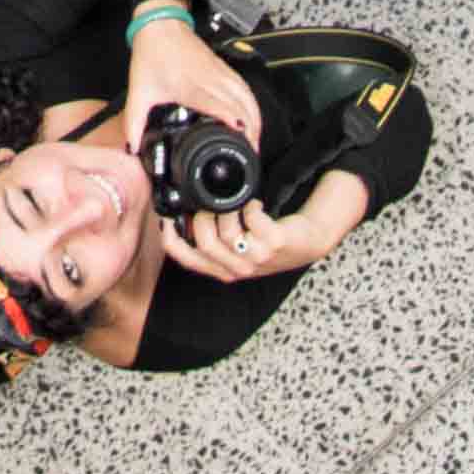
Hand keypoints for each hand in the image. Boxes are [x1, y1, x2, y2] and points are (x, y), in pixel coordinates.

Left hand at [120, 15, 261, 165]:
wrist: (160, 24)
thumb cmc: (151, 54)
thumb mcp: (139, 92)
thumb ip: (134, 122)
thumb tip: (132, 147)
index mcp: (189, 85)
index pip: (217, 104)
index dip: (232, 119)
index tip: (242, 135)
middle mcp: (209, 79)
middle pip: (239, 104)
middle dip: (250, 129)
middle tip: (251, 151)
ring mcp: (219, 72)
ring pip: (246, 95)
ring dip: (255, 118)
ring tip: (256, 140)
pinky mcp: (223, 67)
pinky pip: (244, 87)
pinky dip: (252, 104)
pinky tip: (252, 117)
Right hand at [159, 187, 355, 286]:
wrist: (307, 242)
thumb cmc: (268, 241)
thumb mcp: (236, 246)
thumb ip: (210, 236)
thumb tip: (181, 212)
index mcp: (222, 269)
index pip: (185, 258)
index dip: (170, 236)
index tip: (166, 215)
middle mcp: (238, 269)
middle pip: (202, 241)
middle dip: (203, 215)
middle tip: (213, 203)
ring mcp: (257, 258)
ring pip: (225, 229)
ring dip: (228, 207)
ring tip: (237, 203)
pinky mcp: (274, 242)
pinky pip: (251, 217)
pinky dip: (251, 204)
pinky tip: (256, 206)